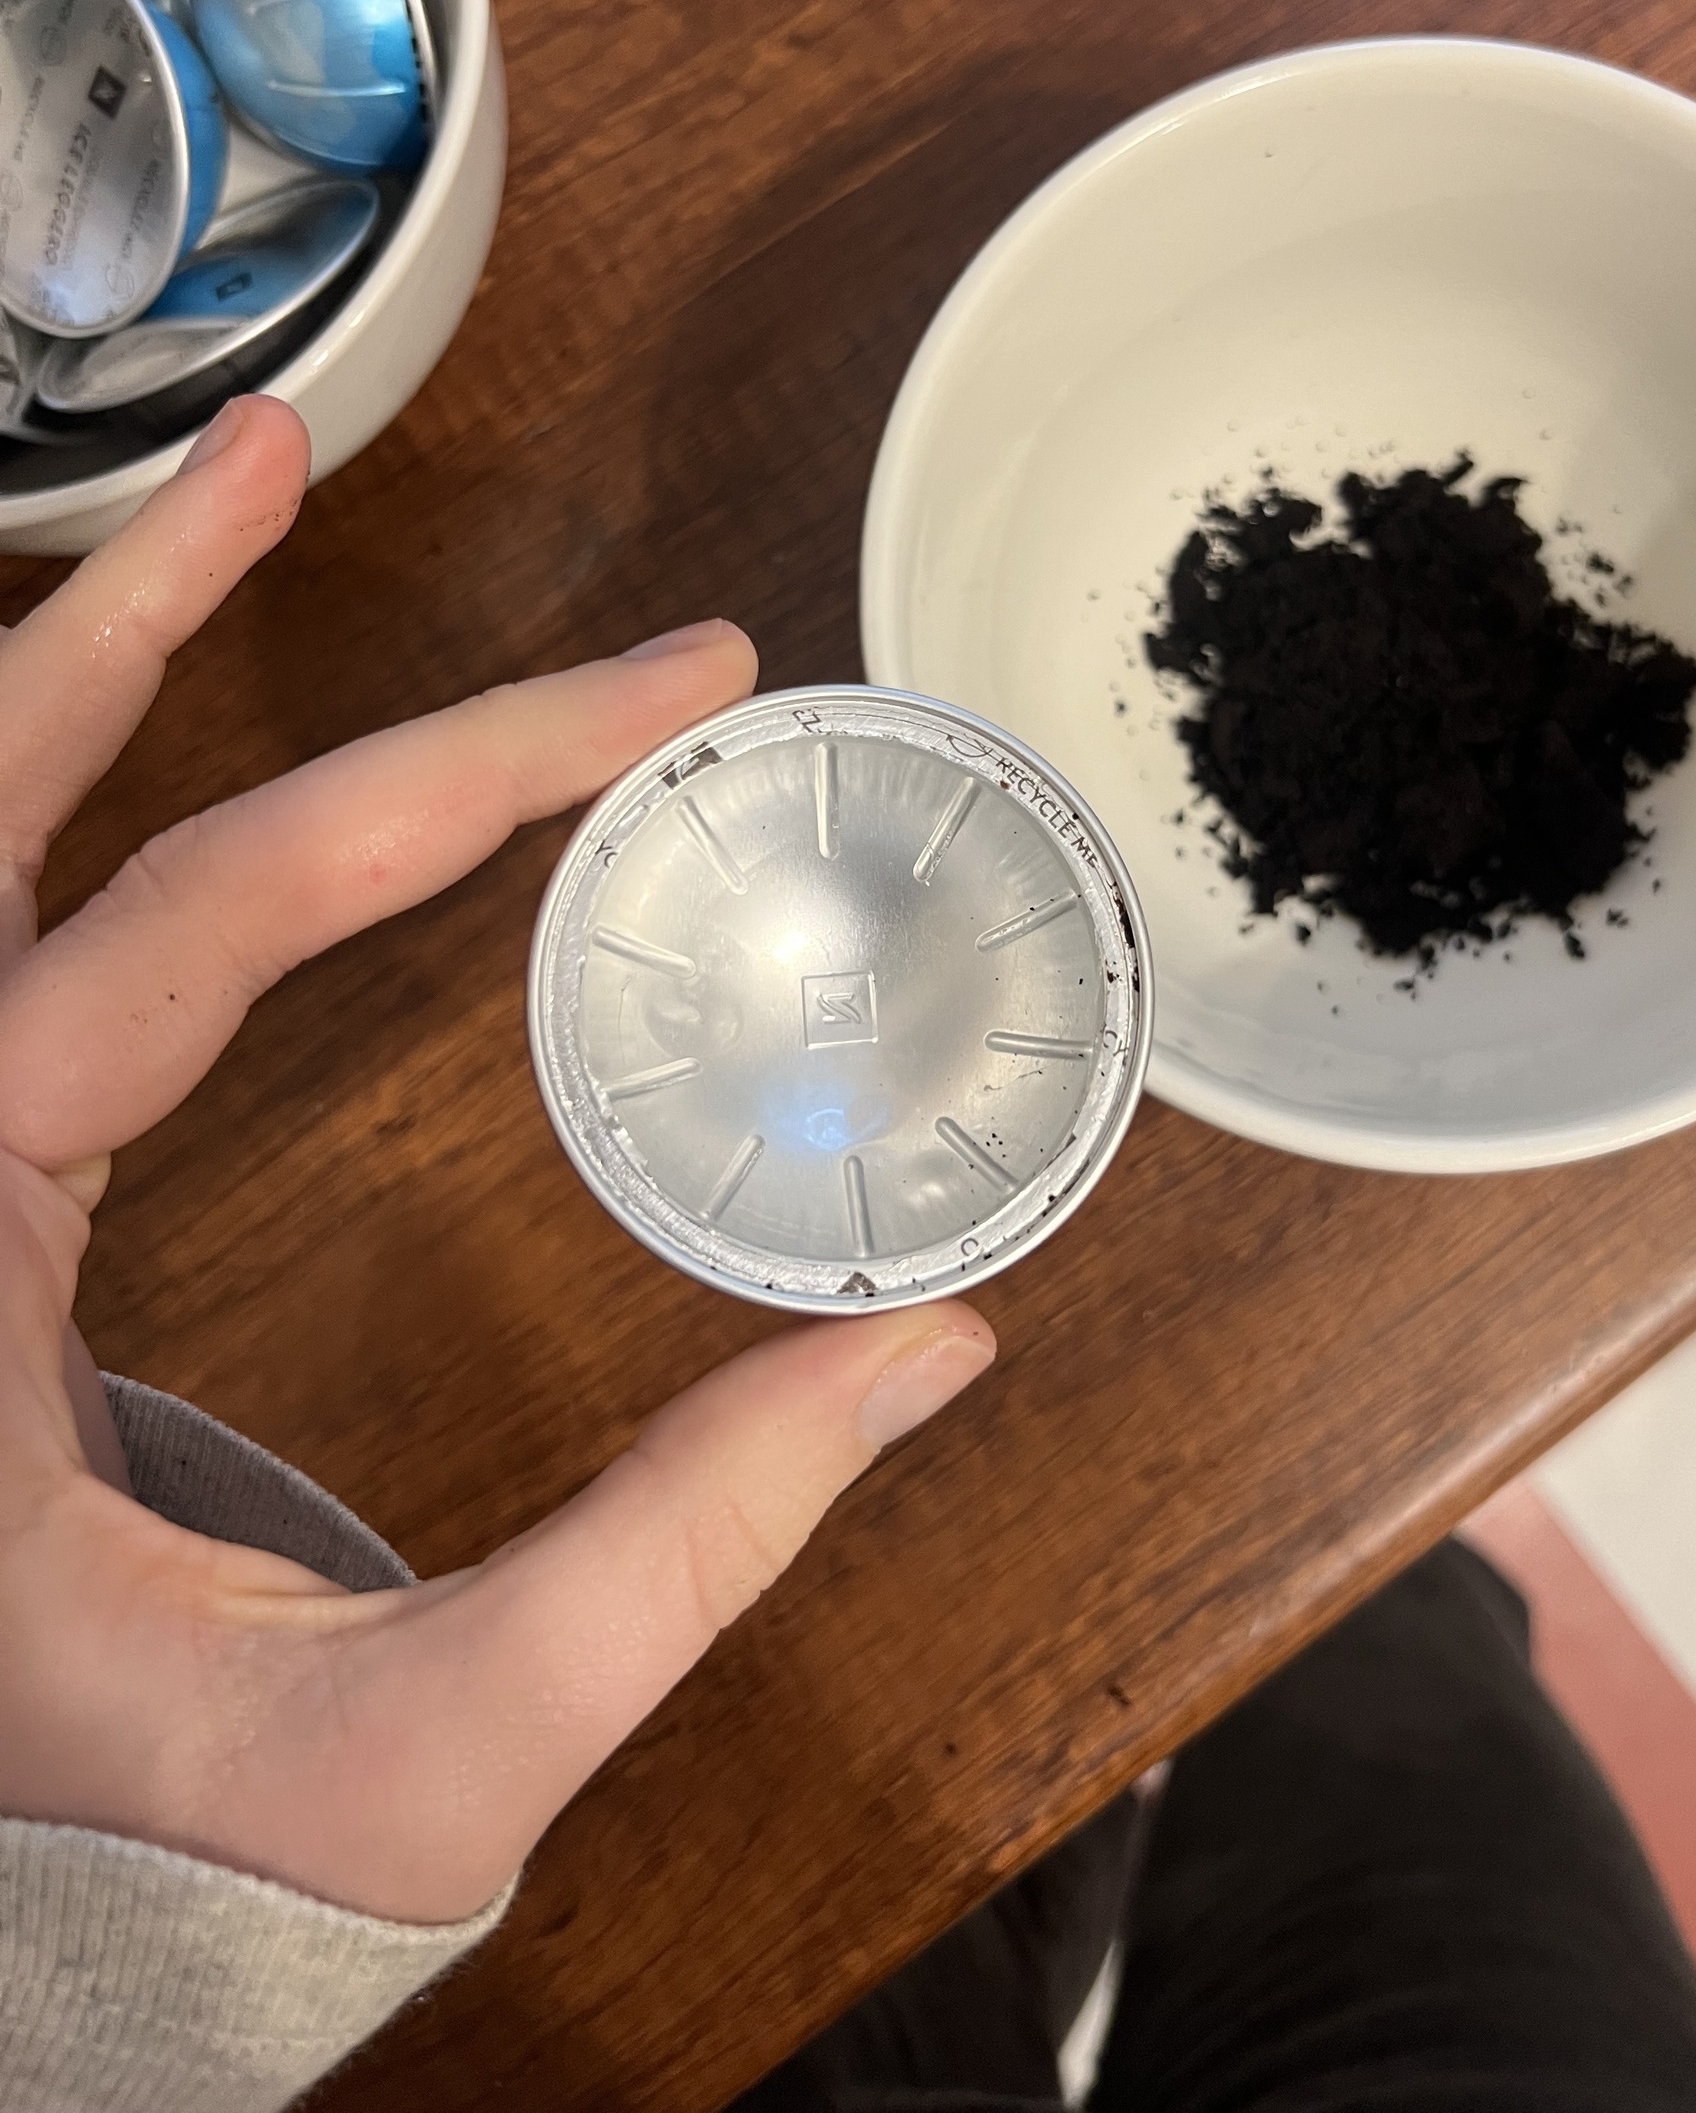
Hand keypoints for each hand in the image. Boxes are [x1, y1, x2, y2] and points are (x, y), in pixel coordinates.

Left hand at [0, 397, 994, 1923]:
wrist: (11, 1920)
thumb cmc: (156, 1859)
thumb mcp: (424, 1747)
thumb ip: (678, 1562)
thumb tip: (923, 1357)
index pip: (191, 927)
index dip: (433, 778)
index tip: (647, 702)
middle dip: (141, 612)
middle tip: (285, 455)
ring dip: (83, 667)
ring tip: (232, 508)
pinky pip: (19, 947)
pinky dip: (89, 807)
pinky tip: (177, 748)